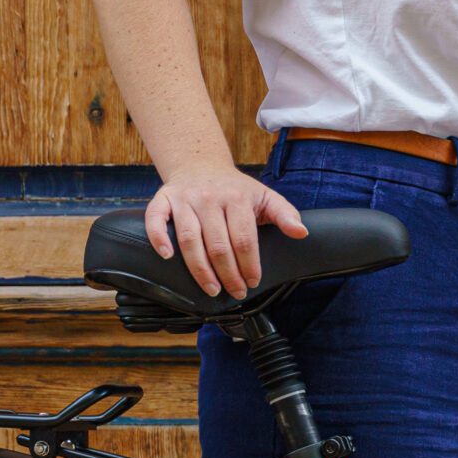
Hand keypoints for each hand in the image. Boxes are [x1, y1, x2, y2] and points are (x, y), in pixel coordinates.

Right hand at [144, 166, 307, 297]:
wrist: (201, 164)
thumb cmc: (236, 189)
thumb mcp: (265, 197)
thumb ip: (285, 214)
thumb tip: (302, 232)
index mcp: (236, 198)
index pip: (244, 239)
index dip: (249, 265)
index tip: (252, 282)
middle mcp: (209, 198)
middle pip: (218, 245)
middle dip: (228, 274)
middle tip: (235, 292)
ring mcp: (185, 199)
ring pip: (189, 239)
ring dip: (200, 269)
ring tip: (211, 289)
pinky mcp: (163, 199)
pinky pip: (156, 219)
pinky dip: (158, 238)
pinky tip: (167, 257)